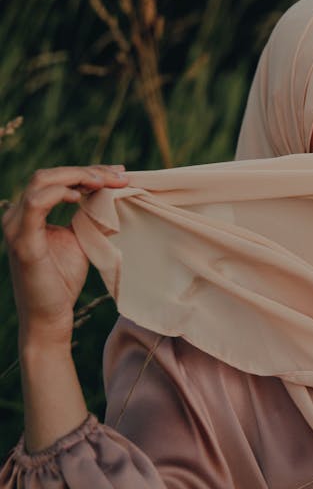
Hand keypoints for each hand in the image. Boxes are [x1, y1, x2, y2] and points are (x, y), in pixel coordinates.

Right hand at [2, 164, 128, 344]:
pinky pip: (36, 205)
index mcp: (29, 214)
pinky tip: (80, 196)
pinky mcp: (23, 243)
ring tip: (104, 183)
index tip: (119, 172)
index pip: (55, 179)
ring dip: (77, 177)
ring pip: (42, 182)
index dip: (87, 171)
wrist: (50, 317)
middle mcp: (17, 216)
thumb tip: (114, 196)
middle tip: (119, 175)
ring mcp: (16, 227)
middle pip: (49, 175)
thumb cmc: (62, 281)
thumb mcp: (81, 240)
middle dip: (87, 171)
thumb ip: (90, 217)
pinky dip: (59, 193)